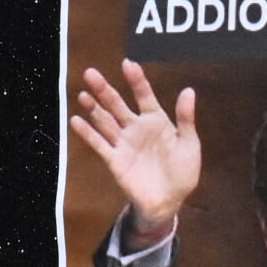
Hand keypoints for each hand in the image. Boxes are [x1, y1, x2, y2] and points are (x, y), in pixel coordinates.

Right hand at [70, 60, 200, 246]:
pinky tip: (76, 120)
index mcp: (156, 121)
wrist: (169, 202)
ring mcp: (124, 143)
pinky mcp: (115, 160)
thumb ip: (186, 118)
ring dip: (93, 108)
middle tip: (91, 73)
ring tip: (82, 94)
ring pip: (105, 121)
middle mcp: (136, 128)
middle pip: (117, 105)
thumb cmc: (182, 173)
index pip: (144, 95)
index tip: (127, 64)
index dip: (136, 80)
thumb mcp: (189, 144)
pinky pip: (99, 144)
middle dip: (104, 89)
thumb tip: (188, 90)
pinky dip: (88, 133)